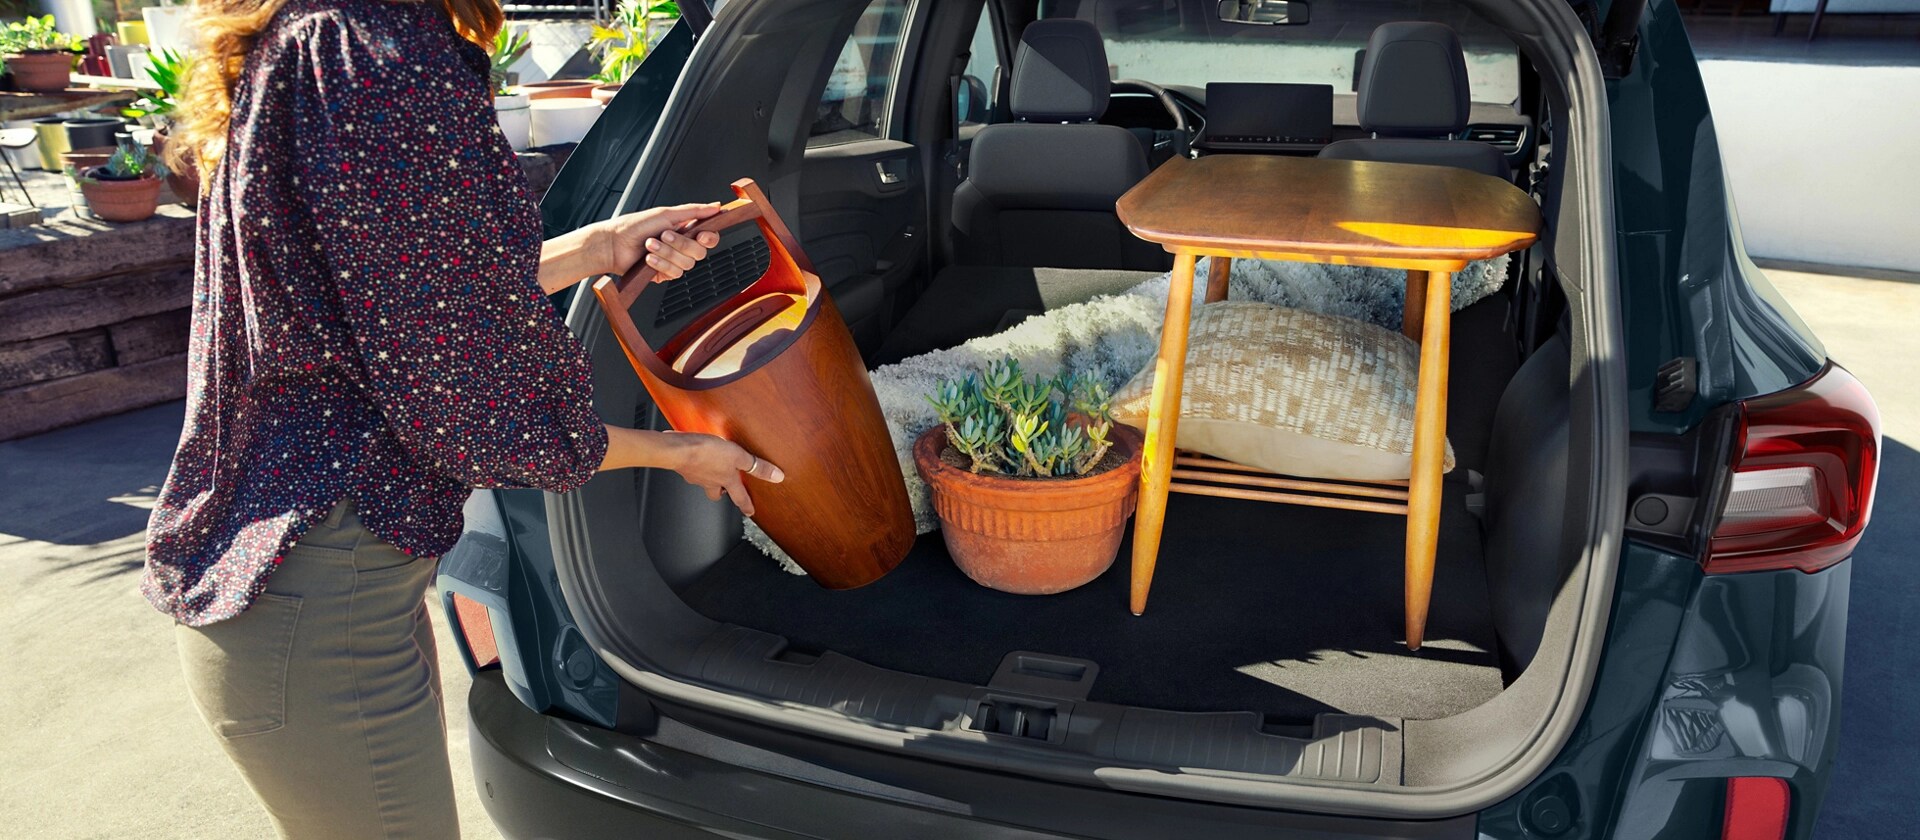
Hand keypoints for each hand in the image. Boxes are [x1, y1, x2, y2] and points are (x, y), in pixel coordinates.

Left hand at [594, 203, 725, 280]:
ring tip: (650, 245)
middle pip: (699, 252)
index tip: (702, 235)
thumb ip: (694, 211)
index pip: (708, 237)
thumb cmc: (634, 226)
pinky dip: (661, 264)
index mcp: (684, 230)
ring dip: (667, 253)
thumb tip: (715, 206)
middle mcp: (681, 246)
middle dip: (681, 244)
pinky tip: (649, 259)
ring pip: (687, 264)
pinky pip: (674, 273)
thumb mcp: (666, 213)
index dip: (709, 238)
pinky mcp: (664, 274)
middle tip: (664, 235)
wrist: (614, 244)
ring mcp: (673, 261)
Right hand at [662, 432, 783, 515]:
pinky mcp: (683, 466)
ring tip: (710, 465)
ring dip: (707, 476)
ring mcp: (694, 475)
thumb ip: (756, 466)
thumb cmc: (706, 453)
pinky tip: (695, 454)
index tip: (749, 512)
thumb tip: (776, 476)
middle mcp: (709, 482)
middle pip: (716, 493)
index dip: (746, 505)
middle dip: (721, 492)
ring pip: (703, 481)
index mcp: (725, 480)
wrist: (678, 450)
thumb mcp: (739, 456)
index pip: (739, 497)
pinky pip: (691, 468)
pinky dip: (694, 463)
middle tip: (725, 488)